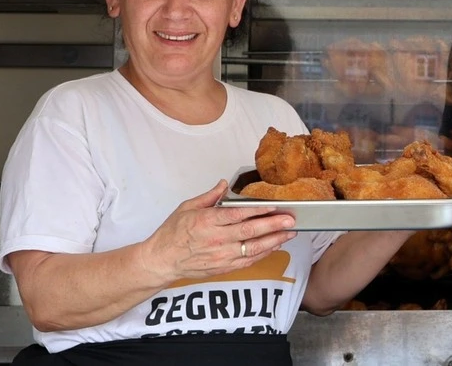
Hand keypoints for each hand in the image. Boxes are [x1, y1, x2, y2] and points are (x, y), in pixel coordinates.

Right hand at [139, 180, 296, 282]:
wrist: (161, 261)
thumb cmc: (172, 234)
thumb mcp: (187, 208)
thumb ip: (209, 197)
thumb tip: (224, 184)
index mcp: (206, 221)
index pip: (237, 214)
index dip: (258, 210)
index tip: (275, 206)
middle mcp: (216, 239)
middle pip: (250, 231)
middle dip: (273, 225)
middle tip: (290, 219)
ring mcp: (221, 255)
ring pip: (253, 248)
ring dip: (274, 240)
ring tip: (290, 232)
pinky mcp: (224, 267)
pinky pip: (248, 261)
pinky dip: (264, 253)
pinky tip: (276, 245)